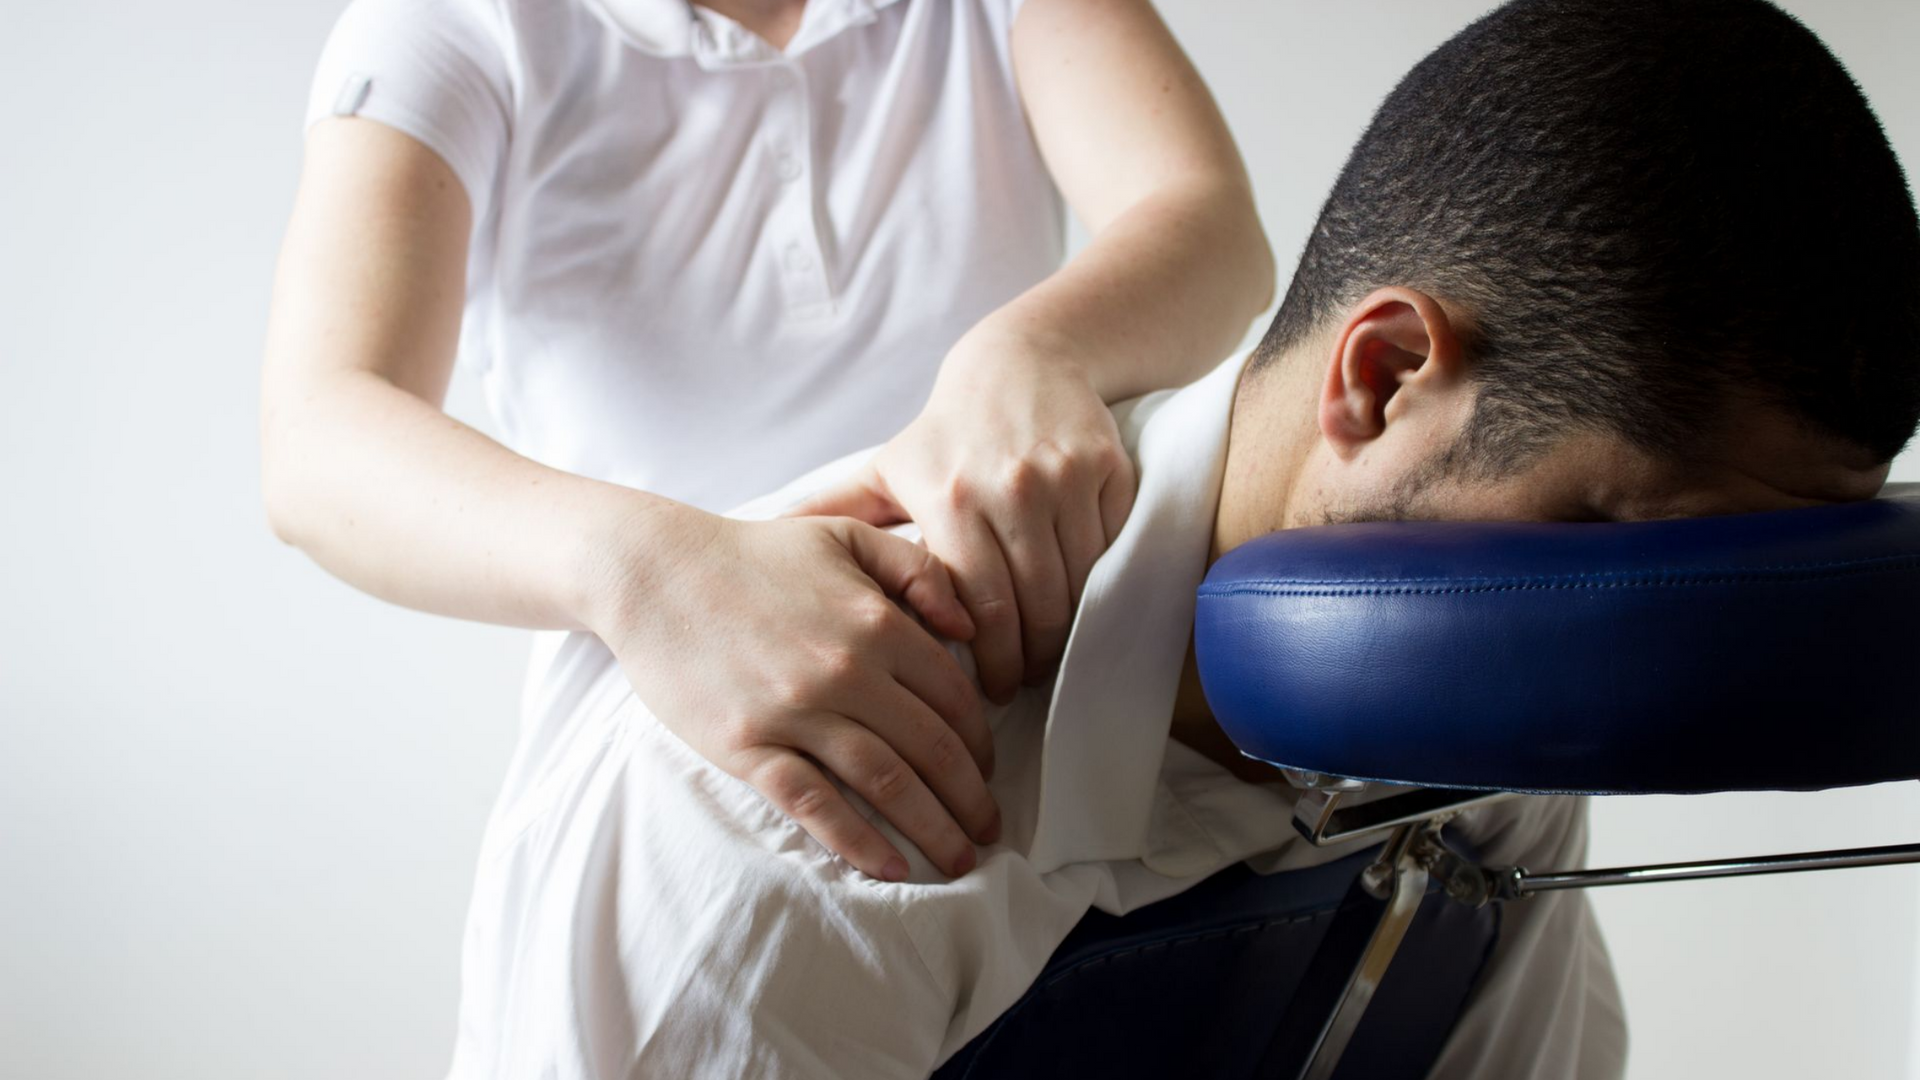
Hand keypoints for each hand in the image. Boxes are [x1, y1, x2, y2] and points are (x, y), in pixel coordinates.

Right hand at [589, 508, 1000, 880]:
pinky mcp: (749, 747)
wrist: (655, 572)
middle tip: (989, 829)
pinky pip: (815, 805)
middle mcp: (847, 672)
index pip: (955, 697)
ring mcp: (796, 713)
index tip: (989, 771)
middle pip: (932, 750)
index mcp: (878, 623)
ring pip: (886, 784)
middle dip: (971, 798)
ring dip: (932, 829)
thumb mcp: (847, 536)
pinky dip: (859, 842)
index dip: (981, 742)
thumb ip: (919, 570)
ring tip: (959, 860)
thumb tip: (969, 629)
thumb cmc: (755, 554)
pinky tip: (891, 868)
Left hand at [788, 334, 1136, 702]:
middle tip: (1023, 683)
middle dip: (1031, 659)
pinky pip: (1110, 548)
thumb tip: (758, 537)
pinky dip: (1100, 582)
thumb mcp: (884, 470)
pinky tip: (1080, 603)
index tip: (990, 691)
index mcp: (949, 500)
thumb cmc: (946, 433)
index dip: (990, 662)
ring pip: (1078, 584)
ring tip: (1049, 654)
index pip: (979, 609)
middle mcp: (1010, 490)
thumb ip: (831, 513)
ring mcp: (1064, 479)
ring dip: (1069, 631)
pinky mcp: (1106, 469)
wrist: (1020, 362)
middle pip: (1034, 607)